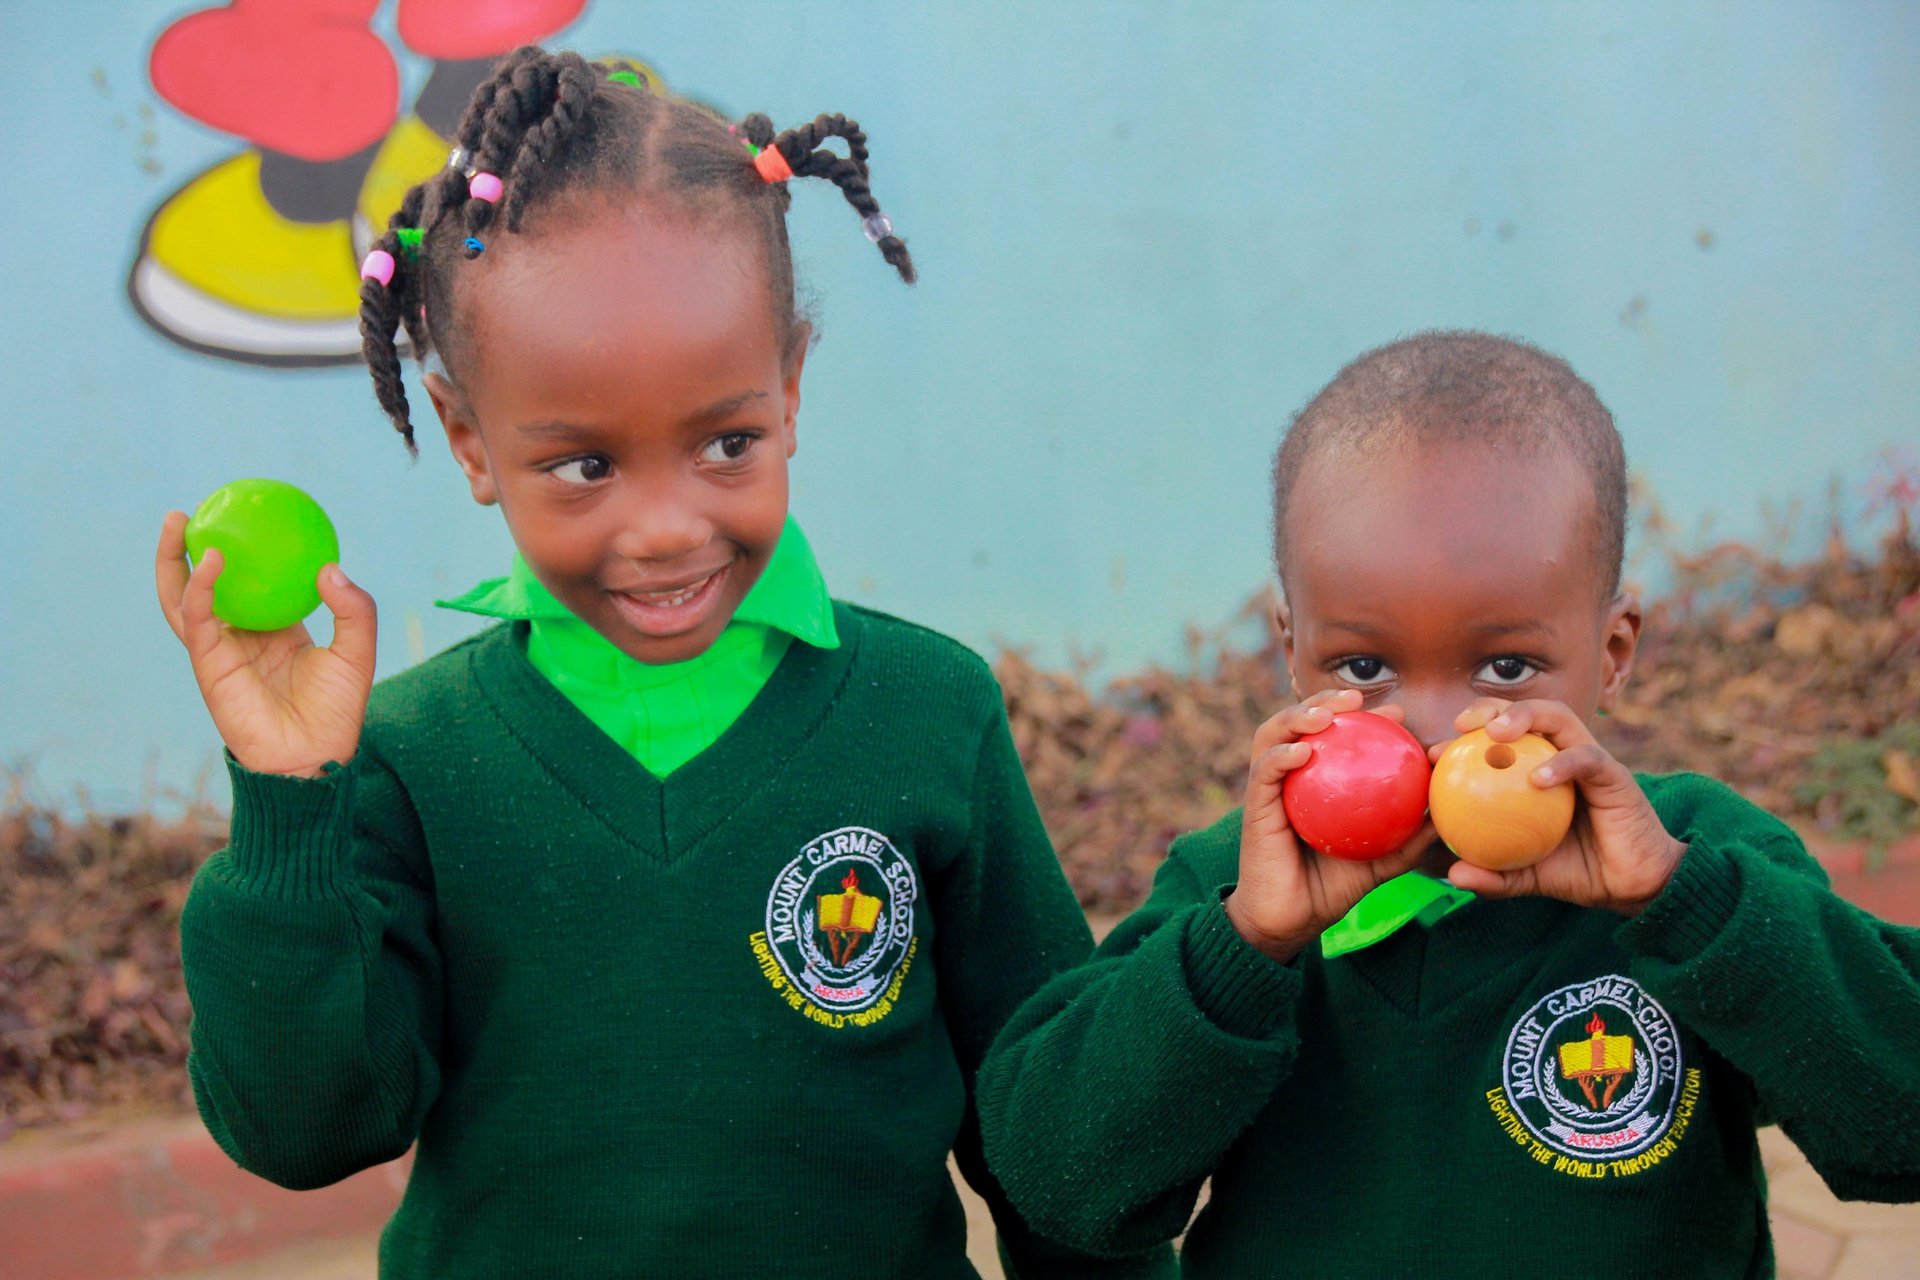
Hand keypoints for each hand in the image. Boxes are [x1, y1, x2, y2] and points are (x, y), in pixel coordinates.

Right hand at [155, 510, 377, 776]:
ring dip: (176, 559)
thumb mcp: (358, 652)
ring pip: (184, 596)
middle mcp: (242, 635)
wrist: (314, 755)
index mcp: (276, 630)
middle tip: (198, 508)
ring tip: (178, 521)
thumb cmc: (338, 710)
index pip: (253, 584)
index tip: (246, 515)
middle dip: (193, 547)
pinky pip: (197, 618)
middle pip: (207, 584)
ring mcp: (221, 648)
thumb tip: (330, 567)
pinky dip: (199, 588)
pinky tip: (211, 562)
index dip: (246, 553)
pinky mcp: (209, 663)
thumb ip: (354, 609)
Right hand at [1225, 689, 1435, 962]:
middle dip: (1325, 699)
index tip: (1397, 714)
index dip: (1363, 717)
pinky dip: (1282, 755)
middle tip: (1358, 698)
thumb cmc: (1332, 889)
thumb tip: (1445, 816)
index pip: (1336, 737)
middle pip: (1301, 722)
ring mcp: (1269, 789)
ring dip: (1297, 716)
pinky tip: (1304, 751)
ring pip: (1273, 734)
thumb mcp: (1381, 862)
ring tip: (1325, 714)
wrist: (1292, 921)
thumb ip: (1408, 840)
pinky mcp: (1254, 806)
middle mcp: (1289, 778)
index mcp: (1316, 783)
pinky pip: (1265, 771)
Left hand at [1440, 698, 1685, 913]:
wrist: (1632, 886)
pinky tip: (1540, 779)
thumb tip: (1454, 875)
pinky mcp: (1614, 774)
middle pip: (1525, 713)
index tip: (1433, 754)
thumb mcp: (1526, 876)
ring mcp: (1589, 759)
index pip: (1497, 738)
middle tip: (1461, 726)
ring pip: (1557, 718)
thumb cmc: (1578, 870)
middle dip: (1490, 708)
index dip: (1462, 738)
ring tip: (1496, 733)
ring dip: (1525, 716)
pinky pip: (1587, 758)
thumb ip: (1493, 874)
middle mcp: (1560, 755)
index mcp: (1535, 770)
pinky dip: (1562, 764)